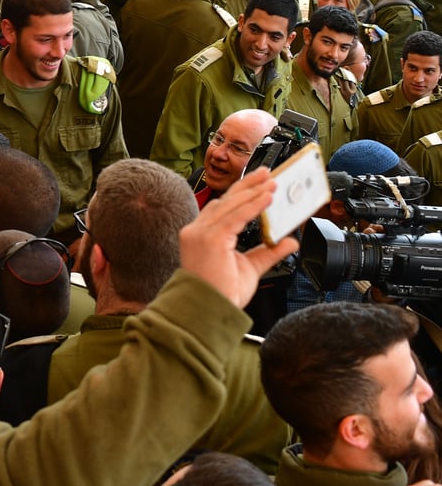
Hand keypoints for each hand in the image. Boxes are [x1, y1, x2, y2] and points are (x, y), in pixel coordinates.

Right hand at [178, 169, 298, 308]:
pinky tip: (267, 198)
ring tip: (271, 183)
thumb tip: (289, 241)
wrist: (208, 311)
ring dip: (254, 192)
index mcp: (201, 235)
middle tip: (267, 174)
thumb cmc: (220, 294)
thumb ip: (268, 252)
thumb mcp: (250, 268)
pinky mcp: (210, 238)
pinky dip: (253, 205)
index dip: (241, 193)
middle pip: (225, 200)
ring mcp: (200, 233)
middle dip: (248, 185)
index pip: (222, 207)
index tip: (259, 184)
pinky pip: (235, 216)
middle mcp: (196, 230)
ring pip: (230, 204)